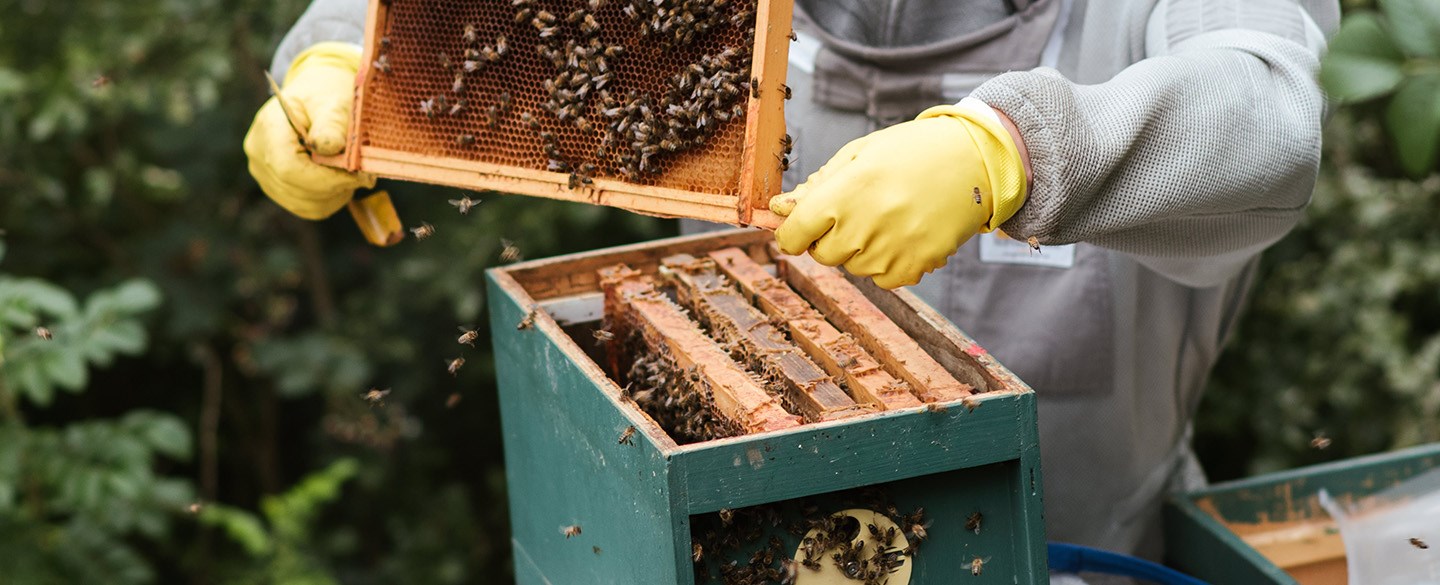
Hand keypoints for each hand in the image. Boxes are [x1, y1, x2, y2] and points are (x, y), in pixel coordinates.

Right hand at [243, 42, 375, 219]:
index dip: (326, 178)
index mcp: (269, 128)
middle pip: (298, 189)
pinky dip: (330, 199)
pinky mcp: (277, 188)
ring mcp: (264, 174)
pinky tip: (340, 180)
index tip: (358, 174)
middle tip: (365, 173)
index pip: (289, 168)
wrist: (315, 99)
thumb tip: (330, 147)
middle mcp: (258, 154)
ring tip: (352, 172)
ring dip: (336, 194)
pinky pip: (307, 208)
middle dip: (337, 185)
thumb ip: (332, 124)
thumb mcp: (334, 102)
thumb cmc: (326, 95)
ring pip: (305, 204)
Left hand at [770, 99, 1027, 288]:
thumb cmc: (911, 152)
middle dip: (828, 237)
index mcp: (847, 192)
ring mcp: (891, 251)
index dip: (791, 232)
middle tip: (856, 210)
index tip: (799, 225)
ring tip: (888, 215)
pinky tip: (904, 232)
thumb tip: (778, 209)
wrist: (974, 162)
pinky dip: (886, 261)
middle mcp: (866, 226)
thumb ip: (816, 186)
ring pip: (852, 267)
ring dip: (859, 248)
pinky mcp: (914, 268)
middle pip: (822, 254)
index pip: (794, 235)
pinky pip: (881, 279)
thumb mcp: (859, 154)